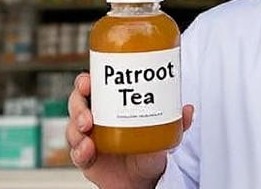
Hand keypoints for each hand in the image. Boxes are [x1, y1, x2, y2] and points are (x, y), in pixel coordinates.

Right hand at [66, 72, 194, 188]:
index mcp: (111, 106)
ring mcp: (89, 138)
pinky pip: (75, 153)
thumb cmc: (150, 150)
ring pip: (72, 127)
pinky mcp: (86, 159)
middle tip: (88, 113)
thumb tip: (188, 109)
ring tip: (87, 131)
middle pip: (77, 104)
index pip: (93, 87)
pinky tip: (88, 149)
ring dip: (75, 127)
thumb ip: (176, 121)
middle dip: (77, 104)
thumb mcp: (164, 132)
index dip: (85, 82)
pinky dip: (78, 150)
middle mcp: (97, 119)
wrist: (145, 180)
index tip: (88, 81)